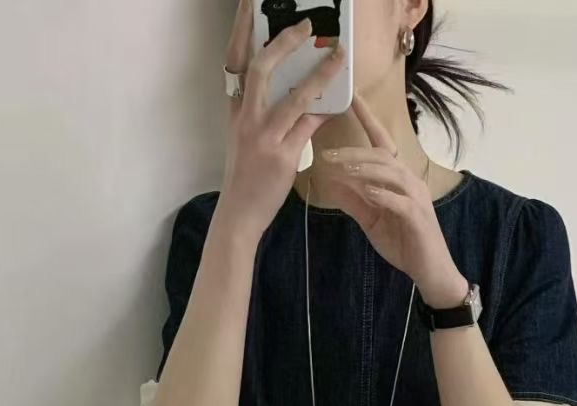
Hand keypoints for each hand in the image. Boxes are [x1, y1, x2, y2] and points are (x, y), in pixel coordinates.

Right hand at [218, 0, 346, 242]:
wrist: (239, 214)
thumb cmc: (245, 175)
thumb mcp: (242, 137)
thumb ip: (255, 110)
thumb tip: (283, 87)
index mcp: (236, 110)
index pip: (236, 61)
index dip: (242, 30)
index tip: (251, 4)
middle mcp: (246, 119)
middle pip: (262, 69)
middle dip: (285, 42)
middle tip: (307, 24)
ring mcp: (263, 137)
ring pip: (294, 97)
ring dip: (320, 74)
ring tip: (338, 57)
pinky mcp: (282, 157)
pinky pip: (309, 126)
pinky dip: (326, 110)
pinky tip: (340, 99)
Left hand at [320, 94, 468, 306]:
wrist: (430, 271)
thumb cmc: (404, 243)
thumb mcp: (371, 221)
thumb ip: (355, 202)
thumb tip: (332, 183)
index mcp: (397, 178)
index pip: (380, 142)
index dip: (367, 118)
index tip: (350, 98)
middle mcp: (408, 181)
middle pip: (381, 154)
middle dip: (353, 150)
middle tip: (326, 154)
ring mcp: (415, 197)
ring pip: (389, 172)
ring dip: (363, 168)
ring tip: (341, 168)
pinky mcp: (417, 217)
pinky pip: (398, 200)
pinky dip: (381, 194)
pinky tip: (366, 191)